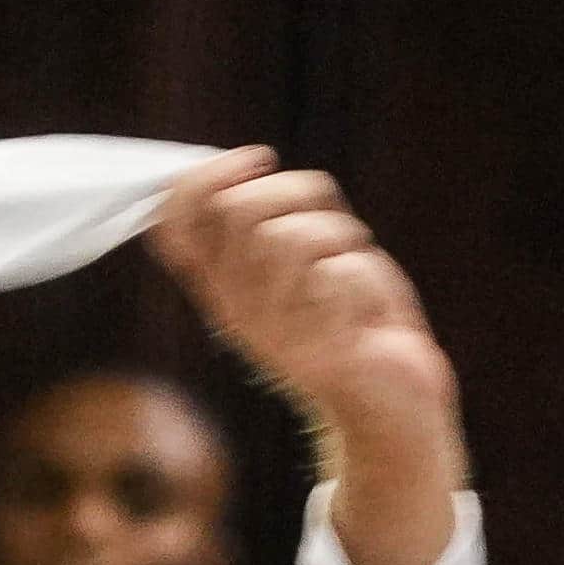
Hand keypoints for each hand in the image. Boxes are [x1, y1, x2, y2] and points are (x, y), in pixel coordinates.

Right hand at [150, 146, 463, 564]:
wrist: (390, 405)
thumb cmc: (352, 320)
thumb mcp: (299, 261)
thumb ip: (268, 219)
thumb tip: (249, 162)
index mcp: (222, 287)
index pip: (173, 220)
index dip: (206, 175)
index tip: (256, 160)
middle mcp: (236, 311)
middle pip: (239, 209)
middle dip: (296, 192)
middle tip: (326, 222)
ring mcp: (274, 335)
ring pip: (294, 236)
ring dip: (342, 238)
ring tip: (352, 270)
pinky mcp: (317, 352)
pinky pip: (342, 274)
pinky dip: (369, 280)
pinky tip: (369, 317)